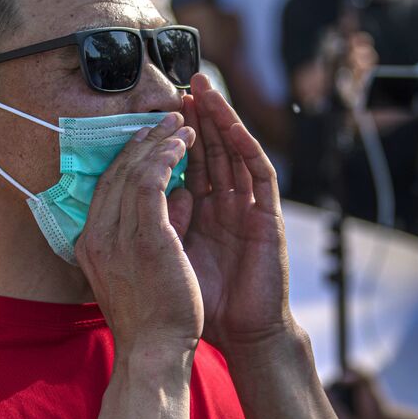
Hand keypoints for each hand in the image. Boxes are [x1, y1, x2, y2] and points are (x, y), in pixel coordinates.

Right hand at [75, 113, 202, 354]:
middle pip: (115, 173)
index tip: (146, 141)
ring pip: (133, 171)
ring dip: (158, 142)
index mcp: (89, 244)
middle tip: (164, 120)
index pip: (105, 188)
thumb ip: (153, 230)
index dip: (126, 159)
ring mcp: (117, 235)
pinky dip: (166, 157)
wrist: (153, 352)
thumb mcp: (140, 270)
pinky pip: (152, 181)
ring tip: (179, 124)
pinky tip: (182, 144)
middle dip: (141, 142)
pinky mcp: (146, 237)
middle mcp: (96, 235)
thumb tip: (176, 196)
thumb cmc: (151, 320)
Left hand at [181, 73, 293, 352]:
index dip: (173, 138)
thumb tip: (148, 188)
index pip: (187, 164)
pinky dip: (244, 146)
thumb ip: (163, 220)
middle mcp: (225, 205)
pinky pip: (258, 172)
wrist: (239, 335)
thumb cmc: (201, 305)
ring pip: (234, 152)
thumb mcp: (169, 255)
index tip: (156, 111)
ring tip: (205, 88)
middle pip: (211, 149)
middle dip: (197, 116)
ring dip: (221, 119)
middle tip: (182, 83)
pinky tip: (229, 124)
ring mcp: (249, 207)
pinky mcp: (268, 215)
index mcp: (201, 213)